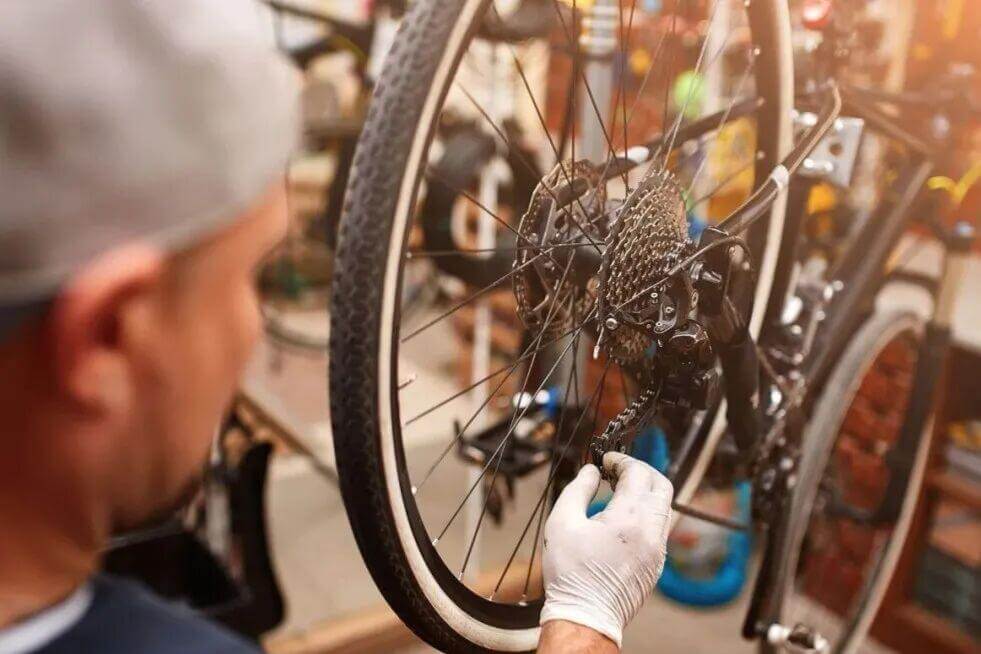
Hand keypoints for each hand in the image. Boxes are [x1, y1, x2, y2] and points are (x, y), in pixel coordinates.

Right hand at [539, 452, 672, 648]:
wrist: (587, 616)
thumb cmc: (571, 573)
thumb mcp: (562, 522)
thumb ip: (578, 489)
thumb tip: (591, 472)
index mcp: (629, 519)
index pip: (638, 472)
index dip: (622, 460)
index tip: (606, 460)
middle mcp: (652, 532)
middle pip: (661, 484)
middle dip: (640, 470)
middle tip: (617, 470)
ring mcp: (658, 550)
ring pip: (664, 506)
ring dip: (646, 491)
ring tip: (619, 491)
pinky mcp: (657, 563)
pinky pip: (661, 527)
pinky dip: (647, 512)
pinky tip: (623, 517)